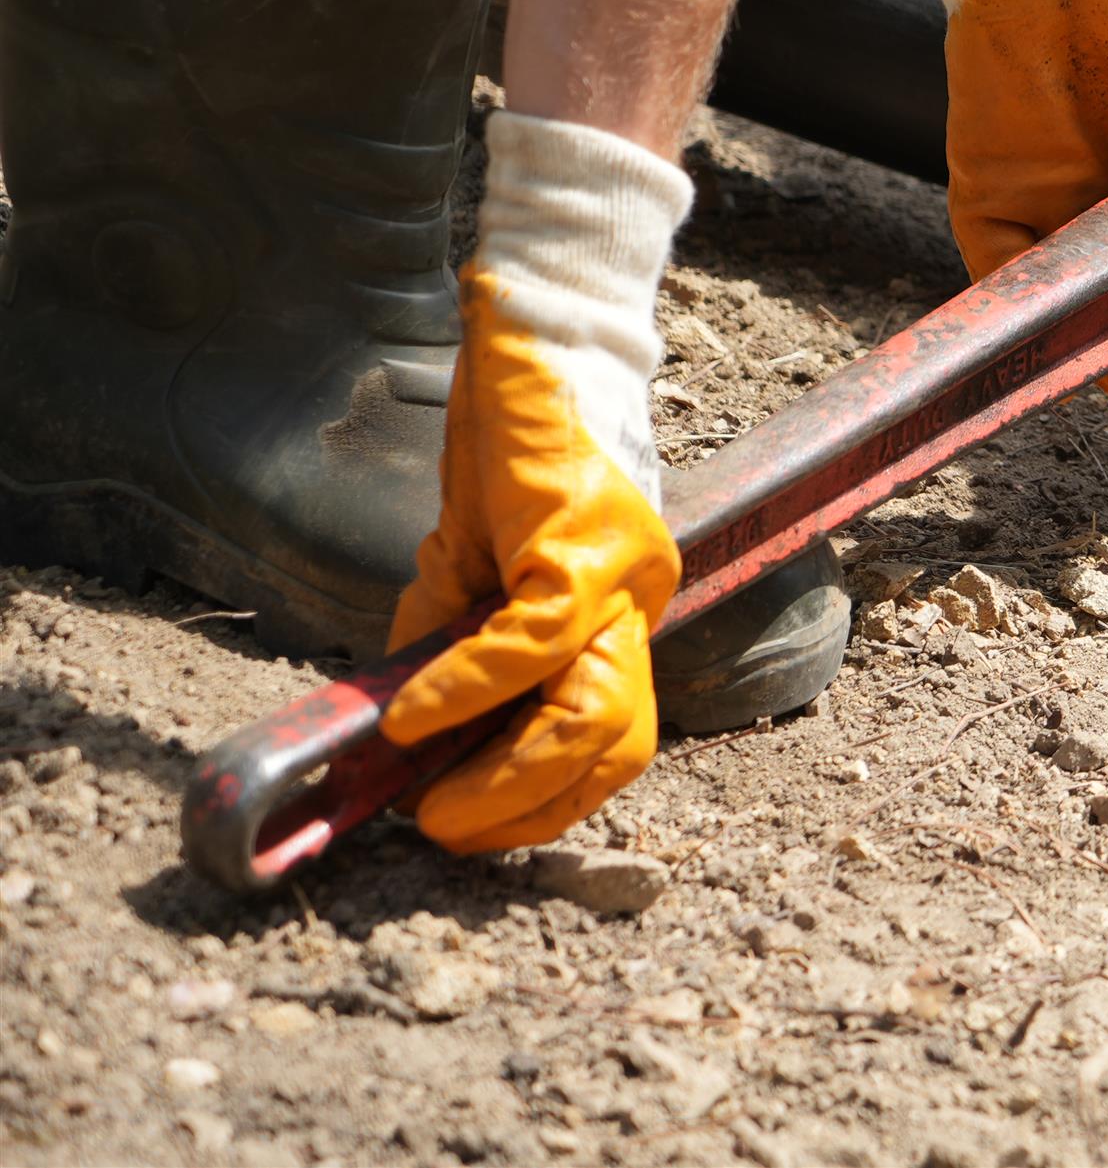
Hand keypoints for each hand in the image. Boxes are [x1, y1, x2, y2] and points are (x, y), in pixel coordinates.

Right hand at [385, 114, 692, 853]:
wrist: (526, 342)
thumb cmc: (501, 452)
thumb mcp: (468, 563)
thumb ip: (449, 636)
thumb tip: (401, 727)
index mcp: (620, 609)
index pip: (609, 729)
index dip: (544, 790)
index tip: (464, 817)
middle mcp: (640, 598)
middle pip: (624, 742)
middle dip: (535, 807)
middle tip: (448, 832)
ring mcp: (623, 572)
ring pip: (601, 713)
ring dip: (514, 777)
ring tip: (435, 806)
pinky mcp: (582, 540)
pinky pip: (535, 642)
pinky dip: (471, 690)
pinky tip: (415, 716)